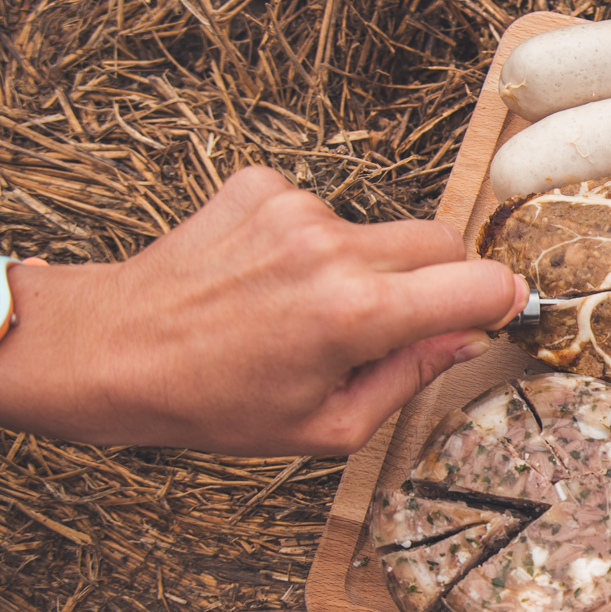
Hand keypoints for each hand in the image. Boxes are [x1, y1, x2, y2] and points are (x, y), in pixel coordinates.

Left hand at [0, 167, 523, 453]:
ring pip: (379, 232)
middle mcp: (333, 249)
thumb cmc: (212, 403)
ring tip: (305, 311)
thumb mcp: (326, 427)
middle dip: (441, 282)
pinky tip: (269, 280)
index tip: (499, 314)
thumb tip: (464, 337)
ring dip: (366, 267)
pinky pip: (324, 213)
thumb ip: (410, 379)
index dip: (502, 301)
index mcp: (357, 315)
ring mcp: (295, 209)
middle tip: (400, 325)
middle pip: (442, 243)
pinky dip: (313, 245)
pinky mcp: (261, 185)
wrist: (108, 349)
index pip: (481, 283)